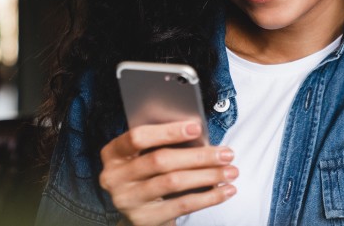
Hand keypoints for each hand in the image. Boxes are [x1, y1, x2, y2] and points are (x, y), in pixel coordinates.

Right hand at [99, 121, 237, 225]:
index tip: (197, 127)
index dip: (168, 131)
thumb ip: (163, 144)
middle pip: (160, 161)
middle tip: (227, 153)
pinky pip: (182, 205)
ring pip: (173, 182)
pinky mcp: (144, 219)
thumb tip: (200, 135)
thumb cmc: (148, 175)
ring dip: (207, 175)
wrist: (138, 212)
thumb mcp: (145, 156)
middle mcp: (114, 177)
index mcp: (113, 154)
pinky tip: (225, 190)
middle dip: (198, 156)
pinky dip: (208, 197)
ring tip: (231, 171)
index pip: (138, 137)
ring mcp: (127, 200)